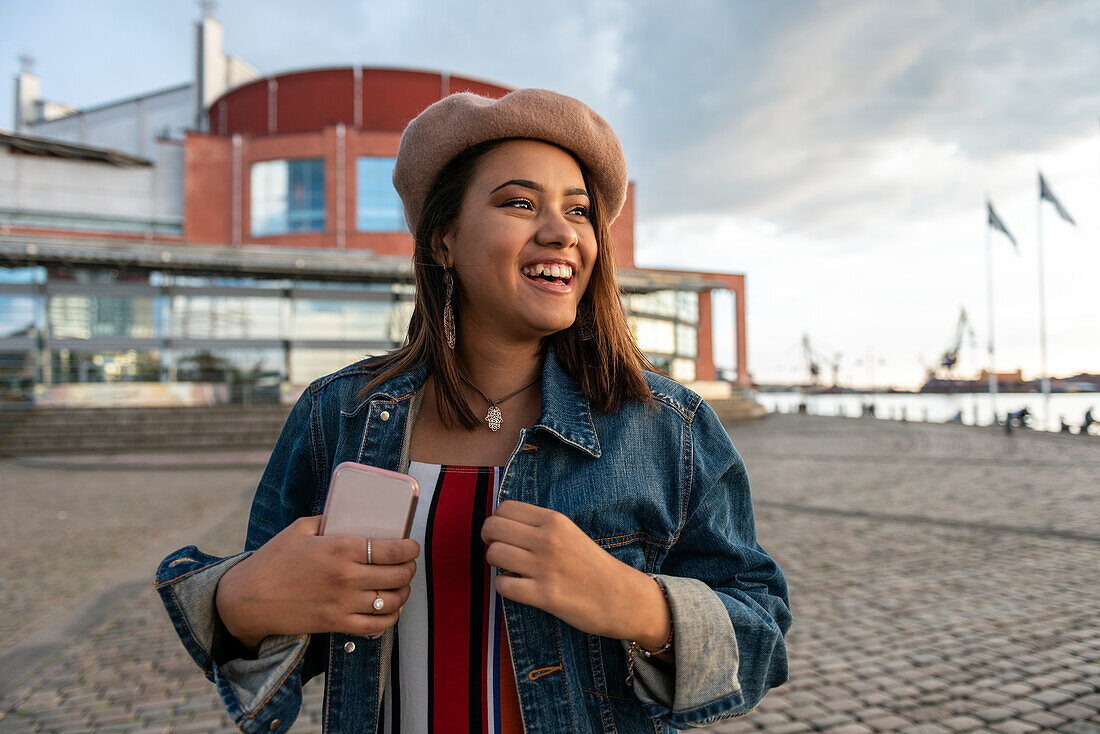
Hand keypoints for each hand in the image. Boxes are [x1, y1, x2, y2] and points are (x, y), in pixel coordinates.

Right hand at [215, 516, 419, 649]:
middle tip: (408, 564)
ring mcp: (343, 603)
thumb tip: (351, 516)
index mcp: (340, 548)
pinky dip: (390, 617)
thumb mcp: (300, 529)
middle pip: (398, 575)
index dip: (410, 549)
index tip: (412, 547)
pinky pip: (376, 625)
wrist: (247, 599)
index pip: (393, 550)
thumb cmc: (272, 560)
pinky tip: (390, 608)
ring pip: (392, 600)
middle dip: (409, 568)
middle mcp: (347, 577)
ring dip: (403, 592)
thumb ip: (329, 520)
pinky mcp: (336, 623)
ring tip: (401, 585)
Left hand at [480, 501, 669, 646]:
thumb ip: (540, 526)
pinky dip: (504, 587)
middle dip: (489, 540)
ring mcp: (544, 567)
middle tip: (500, 551)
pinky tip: (518, 587)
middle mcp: (547, 539)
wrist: (621, 597)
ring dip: (496, 564)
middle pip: (493, 527)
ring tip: (510, 570)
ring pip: (494, 554)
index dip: (497, 521)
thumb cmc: (592, 565)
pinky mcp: (544, 595)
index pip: (505, 508)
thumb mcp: (569, 533)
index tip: (503, 534)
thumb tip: (501, 525)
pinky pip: (502, 586)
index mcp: (554, 520)